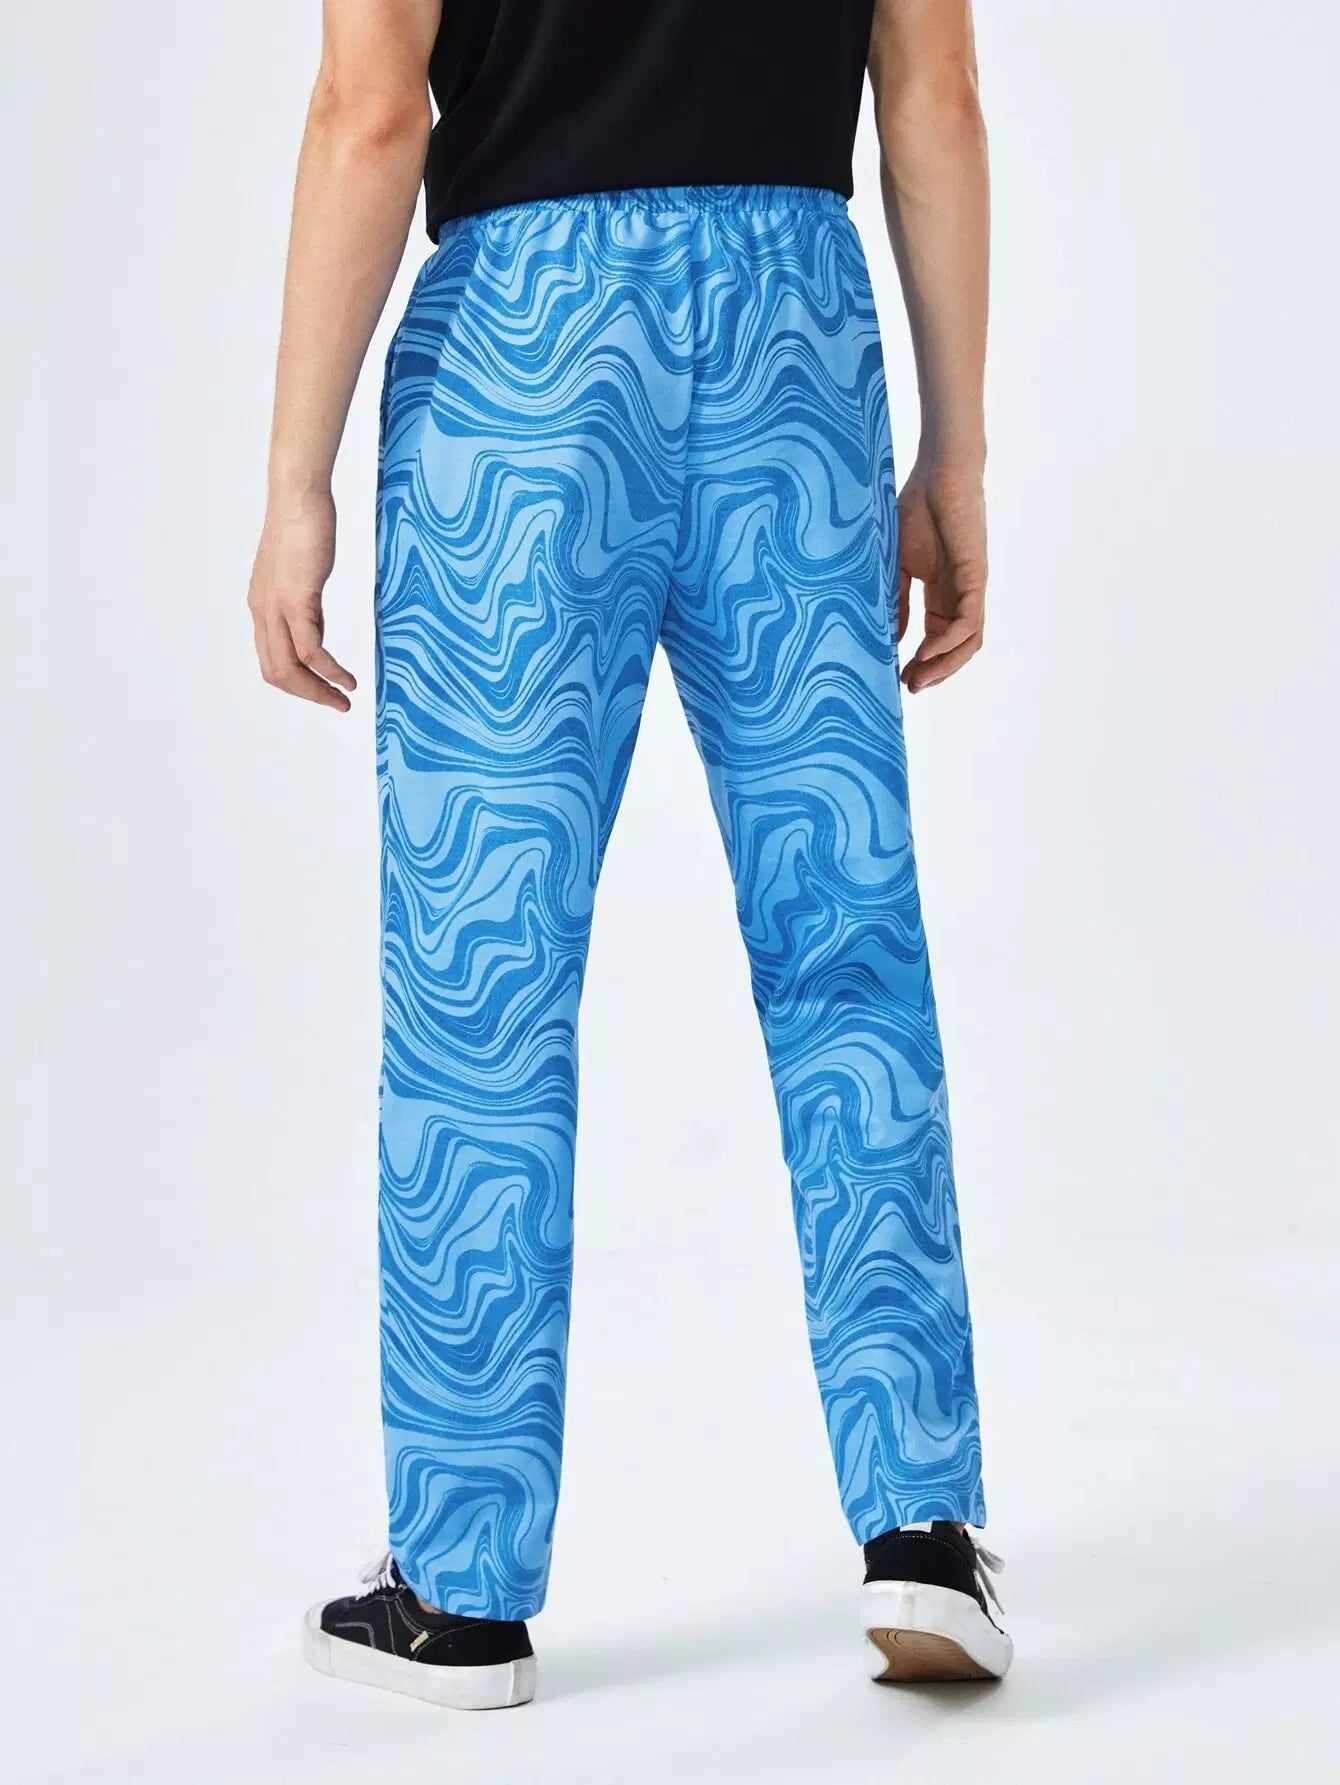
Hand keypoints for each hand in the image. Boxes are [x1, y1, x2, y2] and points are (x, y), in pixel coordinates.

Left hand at [247, 491, 355, 711]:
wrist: (298, 495)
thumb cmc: (303, 523)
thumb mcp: (301, 573)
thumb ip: (305, 604)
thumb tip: (315, 629)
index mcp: (262, 607)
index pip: (272, 660)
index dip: (297, 683)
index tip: (324, 689)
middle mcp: (263, 612)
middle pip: (276, 673)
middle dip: (308, 695)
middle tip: (337, 703)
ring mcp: (276, 607)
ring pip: (288, 668)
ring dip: (318, 690)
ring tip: (345, 698)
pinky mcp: (296, 600)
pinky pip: (310, 650)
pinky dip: (330, 670)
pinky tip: (348, 677)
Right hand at [896, 461, 987, 693]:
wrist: (938, 472)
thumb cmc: (917, 508)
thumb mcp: (899, 564)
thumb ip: (897, 600)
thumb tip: (892, 637)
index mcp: (941, 591)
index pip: (937, 637)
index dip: (920, 661)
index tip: (897, 676)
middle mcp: (960, 594)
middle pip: (956, 647)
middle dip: (933, 672)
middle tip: (908, 687)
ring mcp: (970, 587)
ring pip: (967, 642)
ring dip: (945, 666)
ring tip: (918, 678)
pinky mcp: (975, 577)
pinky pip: (968, 622)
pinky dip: (949, 643)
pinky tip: (925, 653)